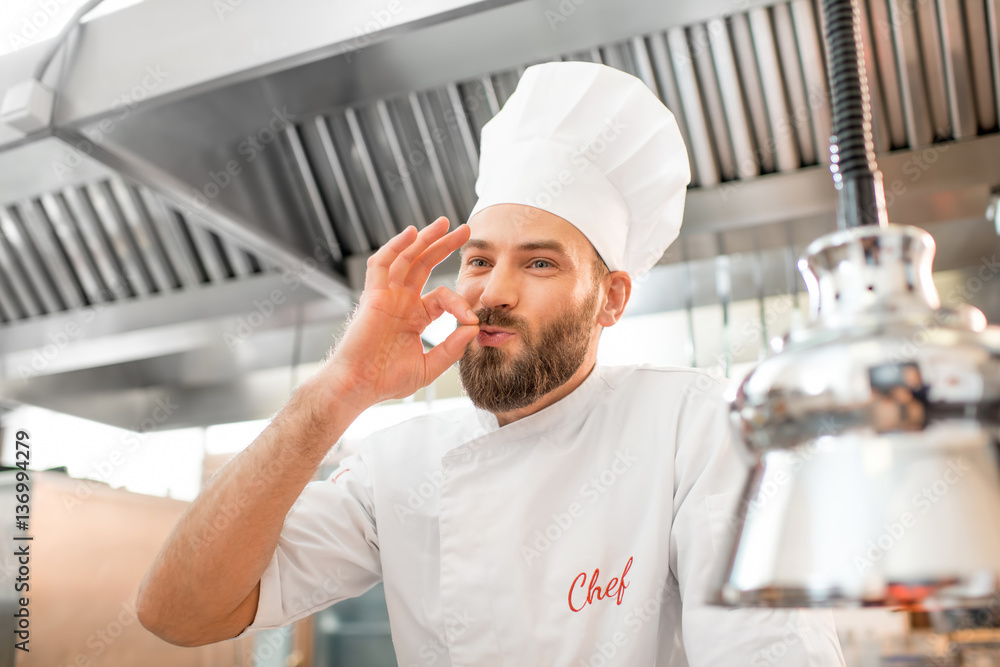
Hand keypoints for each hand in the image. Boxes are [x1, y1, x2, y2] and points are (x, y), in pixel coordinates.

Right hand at [317, 217, 479, 409]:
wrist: (359, 386)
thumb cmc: (387, 380)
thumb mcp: (429, 366)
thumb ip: (452, 348)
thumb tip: (474, 328)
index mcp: (415, 317)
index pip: (443, 297)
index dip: (460, 303)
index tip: (472, 319)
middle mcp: (401, 302)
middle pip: (425, 265)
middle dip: (444, 246)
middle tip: (465, 230)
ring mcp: (387, 296)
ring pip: (406, 258)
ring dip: (425, 239)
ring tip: (445, 223)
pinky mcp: (373, 296)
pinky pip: (382, 264)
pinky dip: (396, 246)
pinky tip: (412, 232)